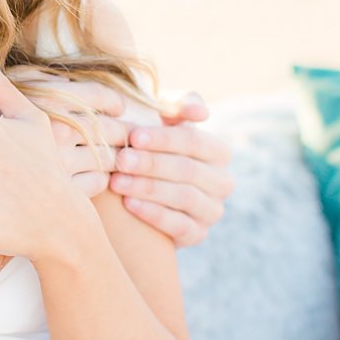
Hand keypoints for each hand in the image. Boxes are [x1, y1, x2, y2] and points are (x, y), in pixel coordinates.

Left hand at [110, 91, 233, 246]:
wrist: (141, 185)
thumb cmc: (150, 144)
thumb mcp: (162, 119)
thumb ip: (178, 105)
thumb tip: (201, 113)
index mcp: (219, 151)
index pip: (194, 142)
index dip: (164, 138)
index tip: (134, 135)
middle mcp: (223, 182)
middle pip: (187, 170)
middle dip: (151, 164)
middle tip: (120, 159)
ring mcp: (212, 210)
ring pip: (184, 198)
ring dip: (148, 188)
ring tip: (117, 181)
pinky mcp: (198, 234)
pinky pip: (180, 227)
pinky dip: (153, 214)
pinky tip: (128, 204)